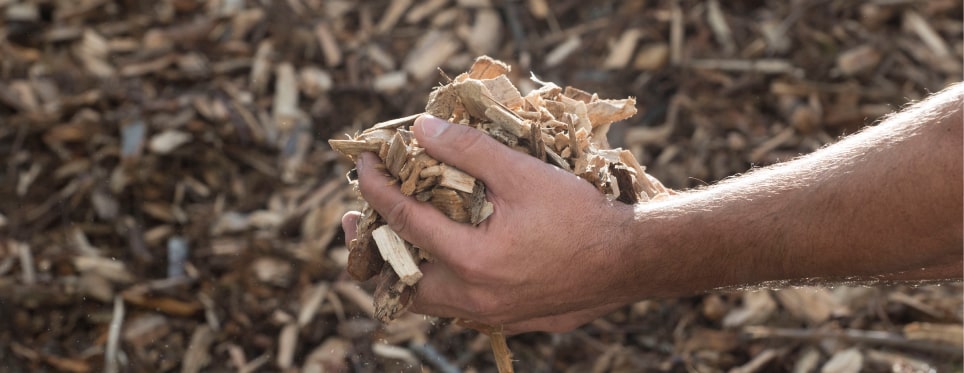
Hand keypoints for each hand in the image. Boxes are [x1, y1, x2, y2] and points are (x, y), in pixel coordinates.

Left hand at [341, 115, 638, 332]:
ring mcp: (492, 316)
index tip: (363, 164)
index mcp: (473, 261)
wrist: (631, 261)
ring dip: (401, 271)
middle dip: (370, 249)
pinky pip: (456, 309)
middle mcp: (475, 299)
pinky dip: (435, 285)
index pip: (405, 221)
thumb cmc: (581, 215)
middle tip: (355, 220)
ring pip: (426, 302)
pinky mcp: (510, 320)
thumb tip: (422, 129)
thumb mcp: (523, 173)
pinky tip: (442, 262)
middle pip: (398, 283)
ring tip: (392, 241)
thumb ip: (468, 150)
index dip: (377, 188)